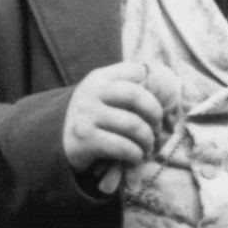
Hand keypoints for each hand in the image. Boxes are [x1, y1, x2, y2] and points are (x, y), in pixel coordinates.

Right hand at [64, 62, 165, 189]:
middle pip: (137, 95)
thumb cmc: (94, 118)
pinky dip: (136, 155)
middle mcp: (91, 92)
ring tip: (147, 147)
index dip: (155, 87)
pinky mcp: (85, 138)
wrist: (57, 142)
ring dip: (148, 140)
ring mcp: (86, 114)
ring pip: (133, 125)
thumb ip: (130, 88)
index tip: (157, 104)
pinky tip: (135, 157)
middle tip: (157, 127)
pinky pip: (124, 147)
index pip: (137, 70)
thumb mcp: (106, 97)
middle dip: (155, 114)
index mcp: (100, 77)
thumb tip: (170, 82)